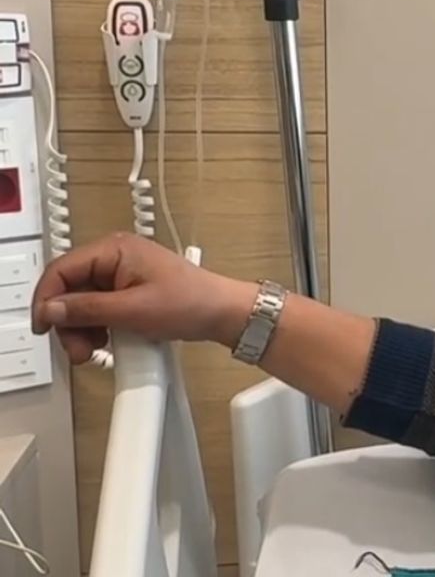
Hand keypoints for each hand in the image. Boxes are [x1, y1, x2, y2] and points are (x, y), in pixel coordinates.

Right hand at [31, 233, 256, 363]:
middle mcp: (116, 257)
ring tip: (95, 350)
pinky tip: (108, 342)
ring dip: (83, 328)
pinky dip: (99, 327)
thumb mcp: (132, 310)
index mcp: (114, 249)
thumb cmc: (191, 303)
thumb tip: (52, 309)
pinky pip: (101, 308)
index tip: (45, 327)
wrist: (224, 314)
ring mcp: (124, 274)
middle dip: (69, 321)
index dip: (47, 299)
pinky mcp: (131, 291)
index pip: (61, 269)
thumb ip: (87, 310)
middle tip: (79, 349)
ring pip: (84, 302)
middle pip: (71, 289)